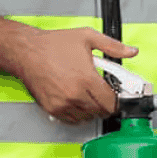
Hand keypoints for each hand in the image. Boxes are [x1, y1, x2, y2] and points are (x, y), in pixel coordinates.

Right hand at [13, 27, 139, 123]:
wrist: (26, 51)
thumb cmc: (52, 45)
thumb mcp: (87, 37)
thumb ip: (112, 46)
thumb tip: (131, 51)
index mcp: (86, 79)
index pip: (112, 102)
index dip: (118, 100)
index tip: (118, 95)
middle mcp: (75, 95)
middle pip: (101, 112)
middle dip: (106, 104)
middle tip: (104, 94)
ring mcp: (63, 104)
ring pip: (88, 118)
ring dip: (92, 110)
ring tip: (90, 95)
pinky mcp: (52, 109)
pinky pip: (72, 120)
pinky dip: (78, 114)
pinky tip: (78, 101)